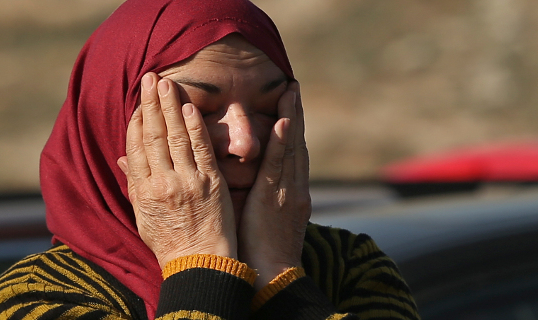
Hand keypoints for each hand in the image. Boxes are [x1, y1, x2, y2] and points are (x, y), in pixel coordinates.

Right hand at [117, 72, 237, 268]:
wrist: (198, 264)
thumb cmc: (170, 243)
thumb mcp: (143, 216)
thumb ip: (134, 184)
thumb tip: (121, 160)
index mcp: (142, 190)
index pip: (136, 147)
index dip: (137, 121)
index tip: (139, 102)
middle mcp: (161, 183)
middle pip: (153, 136)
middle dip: (150, 104)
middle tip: (149, 78)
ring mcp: (187, 181)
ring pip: (175, 137)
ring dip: (170, 107)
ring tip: (165, 84)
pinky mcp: (210, 183)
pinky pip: (201, 150)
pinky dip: (194, 127)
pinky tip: (189, 107)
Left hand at [237, 82, 310, 289]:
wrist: (273, 277)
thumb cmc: (262, 254)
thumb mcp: (263, 220)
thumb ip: (258, 198)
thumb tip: (242, 184)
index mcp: (290, 194)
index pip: (291, 154)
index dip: (291, 129)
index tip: (288, 107)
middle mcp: (294, 188)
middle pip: (296, 143)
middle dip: (295, 114)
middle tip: (293, 87)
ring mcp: (289, 192)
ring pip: (291, 147)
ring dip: (291, 117)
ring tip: (291, 91)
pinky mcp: (277, 198)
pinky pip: (280, 165)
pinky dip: (283, 142)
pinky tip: (283, 121)